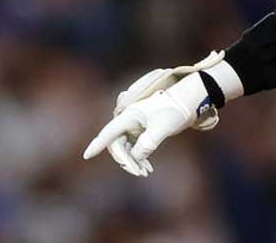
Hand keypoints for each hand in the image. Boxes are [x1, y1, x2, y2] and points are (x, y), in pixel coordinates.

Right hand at [83, 73, 210, 176]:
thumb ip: (148, 143)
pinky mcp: (141, 131)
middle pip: (118, 145)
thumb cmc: (176, 110)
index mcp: (130, 115)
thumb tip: (136, 157)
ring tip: (145, 173)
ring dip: (133, 162)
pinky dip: (139, 158)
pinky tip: (147, 169)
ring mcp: (134, 126)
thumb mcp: (163, 127)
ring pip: (126, 148)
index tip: (86, 155)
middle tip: (138, 173)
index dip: (97, 144)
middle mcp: (129, 120)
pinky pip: (134, 147)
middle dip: (126, 160)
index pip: (109, 132)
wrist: (189, 101)